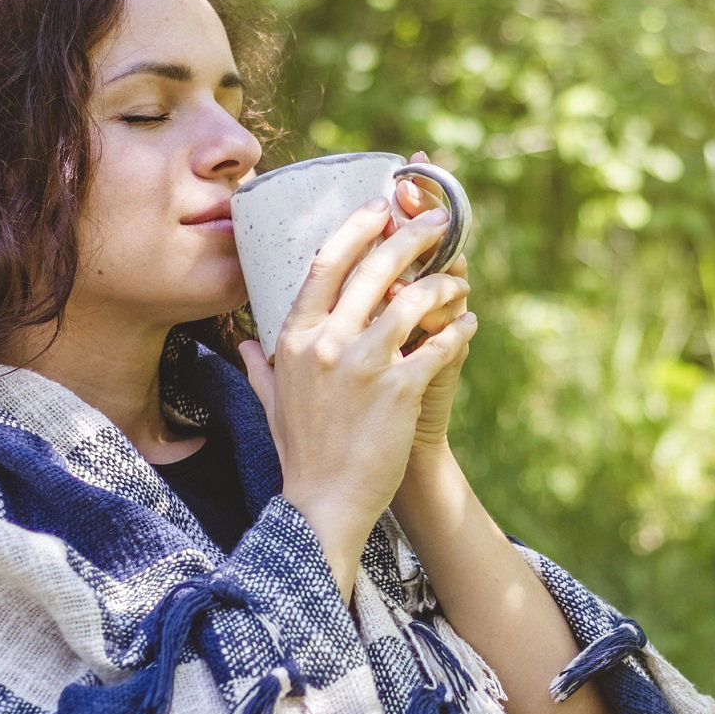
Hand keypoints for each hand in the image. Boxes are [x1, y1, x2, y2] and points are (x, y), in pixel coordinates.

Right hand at [239, 198, 477, 597]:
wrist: (324, 504)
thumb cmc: (300, 452)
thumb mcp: (272, 402)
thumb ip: (260, 367)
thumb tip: (246, 345)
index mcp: (294, 338)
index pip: (325, 264)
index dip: (356, 229)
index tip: (380, 209)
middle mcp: (325, 343)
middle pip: (374, 269)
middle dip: (412, 238)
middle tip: (438, 223)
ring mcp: (361, 365)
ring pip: (412, 301)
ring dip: (443, 285)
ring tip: (458, 283)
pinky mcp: (397, 390)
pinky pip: (438, 345)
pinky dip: (458, 330)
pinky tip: (467, 324)